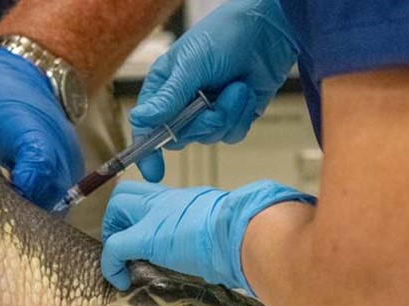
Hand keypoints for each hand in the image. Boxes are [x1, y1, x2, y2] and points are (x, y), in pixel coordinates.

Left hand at [101, 180, 312, 291]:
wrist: (248, 231)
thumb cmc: (253, 229)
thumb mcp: (236, 226)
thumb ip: (231, 228)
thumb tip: (255, 238)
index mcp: (189, 201)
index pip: (154, 197)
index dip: (141, 213)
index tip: (144, 235)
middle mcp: (168, 201)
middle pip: (125, 194)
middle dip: (117, 219)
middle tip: (125, 247)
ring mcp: (155, 217)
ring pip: (114, 209)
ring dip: (112, 236)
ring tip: (122, 262)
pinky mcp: (147, 237)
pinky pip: (115, 247)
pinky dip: (110, 263)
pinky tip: (119, 280)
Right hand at [129, 0, 297, 180]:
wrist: (268, 31)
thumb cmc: (225, 36)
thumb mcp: (192, 65)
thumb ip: (169, 97)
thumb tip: (139, 120)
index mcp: (164, 88)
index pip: (147, 126)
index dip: (147, 150)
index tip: (153, 170)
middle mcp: (184, 103)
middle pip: (180, 137)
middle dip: (200, 124)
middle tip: (210, 102)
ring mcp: (210, 111)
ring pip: (210, 137)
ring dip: (226, 114)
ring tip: (236, 87)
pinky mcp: (234, 116)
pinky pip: (232, 133)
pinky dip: (241, 115)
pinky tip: (246, 93)